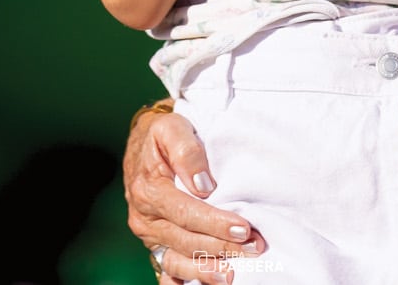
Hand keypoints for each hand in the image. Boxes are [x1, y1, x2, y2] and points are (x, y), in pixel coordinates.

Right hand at [125, 106, 264, 282]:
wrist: (143, 142)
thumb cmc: (163, 135)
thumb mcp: (171, 128)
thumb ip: (186, 152)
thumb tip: (204, 185)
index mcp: (149, 190)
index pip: (185, 212)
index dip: (214, 223)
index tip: (243, 228)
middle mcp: (146, 217)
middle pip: (186, 239)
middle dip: (221, 247)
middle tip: (254, 248)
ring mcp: (150, 234)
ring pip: (177, 260)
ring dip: (205, 270)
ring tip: (232, 275)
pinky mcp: (157, 244)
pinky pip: (169, 269)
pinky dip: (186, 280)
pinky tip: (209, 283)